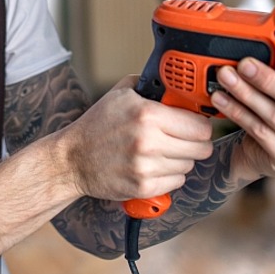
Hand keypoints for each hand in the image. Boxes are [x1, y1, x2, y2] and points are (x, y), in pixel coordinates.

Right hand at [60, 75, 213, 201]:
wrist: (73, 159)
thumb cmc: (97, 125)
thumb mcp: (122, 93)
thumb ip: (152, 86)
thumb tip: (179, 86)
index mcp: (147, 114)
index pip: (200, 125)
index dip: (201, 124)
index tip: (195, 124)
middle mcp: (149, 142)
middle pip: (201, 148)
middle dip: (196, 142)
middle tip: (183, 138)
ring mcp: (146, 167)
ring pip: (189, 165)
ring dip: (181, 158)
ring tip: (161, 151)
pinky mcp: (143, 187)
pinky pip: (176, 182)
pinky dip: (170, 175)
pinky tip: (154, 165)